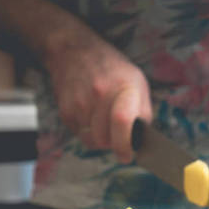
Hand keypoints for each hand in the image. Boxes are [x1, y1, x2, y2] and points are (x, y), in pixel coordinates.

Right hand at [45, 38, 151, 162]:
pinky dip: (86, 131)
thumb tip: (141, 141)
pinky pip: (79, 135)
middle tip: (116, 134)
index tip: (127, 155)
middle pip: (105, 139)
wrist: (75, 52)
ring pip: (91, 141)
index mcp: (123, 86)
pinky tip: (90, 114)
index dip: (125, 145)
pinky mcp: (65, 110)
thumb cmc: (111, 69)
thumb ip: (143, 113)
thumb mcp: (137, 82)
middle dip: (113, 143)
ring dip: (99, 138)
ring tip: (102, 120)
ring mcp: (80, 103)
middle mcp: (100, 94)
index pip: (122, 121)